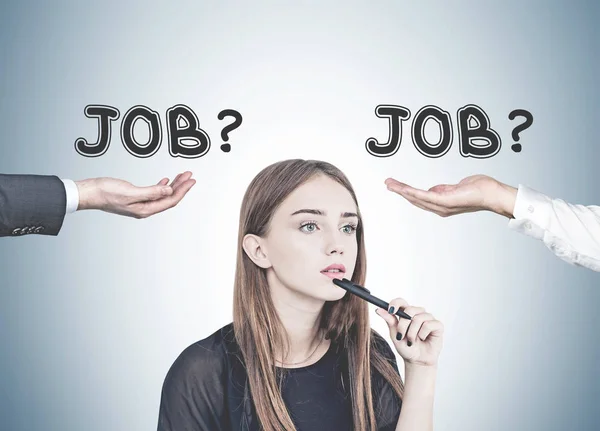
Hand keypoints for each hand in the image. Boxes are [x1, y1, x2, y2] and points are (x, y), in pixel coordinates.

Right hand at [75, 171, 195, 217]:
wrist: (89, 192)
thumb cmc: (105, 192)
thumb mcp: (131, 191)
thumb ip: (151, 192)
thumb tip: (168, 190)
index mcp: (145, 209)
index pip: (170, 200)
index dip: (182, 190)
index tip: (191, 180)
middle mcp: (144, 208)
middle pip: (169, 197)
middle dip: (181, 186)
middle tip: (190, 176)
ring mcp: (140, 203)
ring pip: (162, 194)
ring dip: (173, 185)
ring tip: (182, 176)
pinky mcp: (135, 197)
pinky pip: (154, 192)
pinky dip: (162, 185)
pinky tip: (166, 181)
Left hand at [376, 299, 443, 366]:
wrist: (417, 361)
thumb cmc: (406, 348)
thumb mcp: (395, 335)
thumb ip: (389, 321)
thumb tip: (378, 310)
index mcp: (406, 314)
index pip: (401, 302)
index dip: (396, 303)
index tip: (390, 310)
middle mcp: (418, 313)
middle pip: (409, 310)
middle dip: (403, 325)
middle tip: (401, 336)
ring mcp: (428, 318)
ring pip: (418, 318)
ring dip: (412, 333)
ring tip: (412, 341)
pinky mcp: (437, 325)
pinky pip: (428, 324)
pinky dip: (423, 334)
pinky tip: (423, 339)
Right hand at [385, 174, 516, 218]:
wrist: (492, 194)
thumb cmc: (480, 189)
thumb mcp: (457, 187)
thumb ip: (445, 189)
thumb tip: (435, 189)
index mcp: (442, 204)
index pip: (420, 199)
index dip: (406, 193)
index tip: (396, 186)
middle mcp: (440, 208)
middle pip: (414, 199)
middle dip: (399, 191)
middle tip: (387, 183)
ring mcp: (442, 205)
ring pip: (416, 198)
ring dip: (401, 191)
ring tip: (390, 184)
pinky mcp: (444, 201)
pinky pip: (424, 196)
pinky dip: (412, 192)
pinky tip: (403, 188)